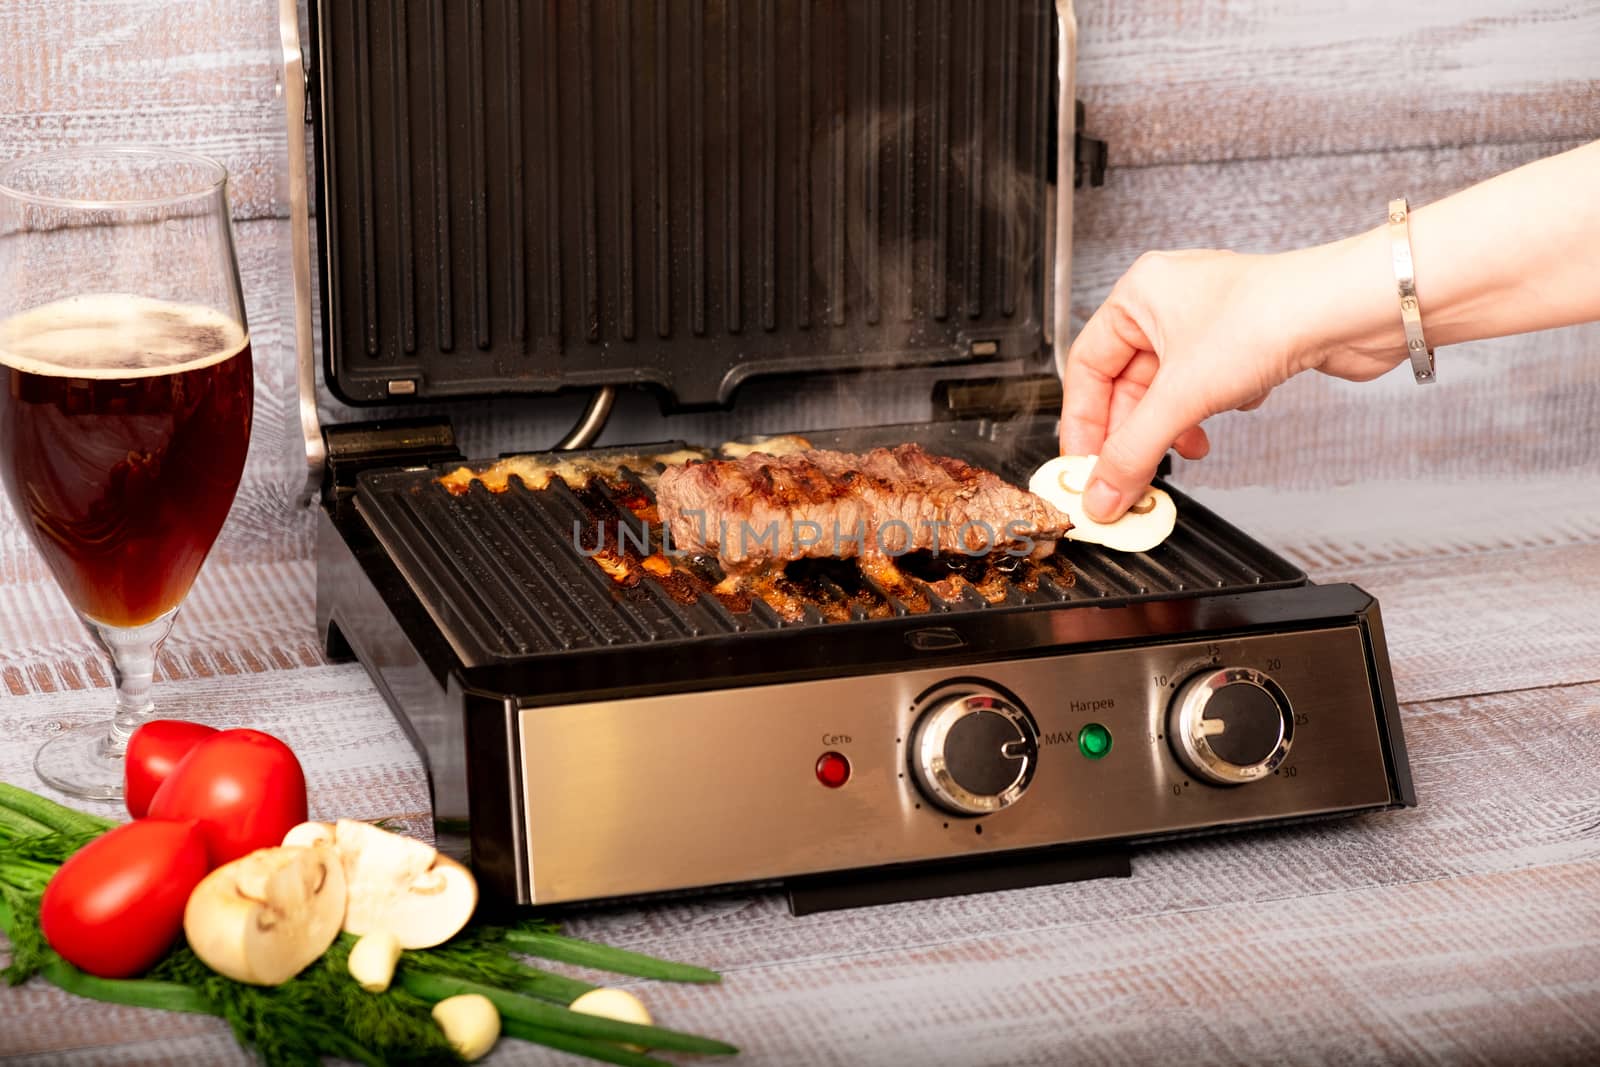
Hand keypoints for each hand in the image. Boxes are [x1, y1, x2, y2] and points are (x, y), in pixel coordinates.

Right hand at [1060, 241, 1404, 520]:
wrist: (1351, 310)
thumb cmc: (1270, 314)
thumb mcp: (1182, 396)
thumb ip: (1133, 452)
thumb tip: (1100, 494)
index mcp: (1139, 294)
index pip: (1087, 368)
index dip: (1082, 422)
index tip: (1083, 467)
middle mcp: (1169, 303)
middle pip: (1127, 385)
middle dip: (1133, 435)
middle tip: (1125, 478)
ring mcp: (1209, 323)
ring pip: (1169, 391)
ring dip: (1175, 428)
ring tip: (1185, 450)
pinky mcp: (1244, 344)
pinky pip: (1207, 389)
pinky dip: (1213, 409)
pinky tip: (1234, 409)